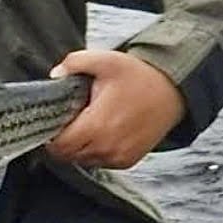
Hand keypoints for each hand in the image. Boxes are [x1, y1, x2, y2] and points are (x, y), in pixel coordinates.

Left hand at [45, 49, 186, 168]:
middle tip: (66, 121)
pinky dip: (93, 151)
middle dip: (60, 141)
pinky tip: (99, 133)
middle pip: (66, 156)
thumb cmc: (138, 76)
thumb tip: (55, 74)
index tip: (52, 121)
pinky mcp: (127, 161)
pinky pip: (99, 162)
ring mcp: (118, 157)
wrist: (173, 91)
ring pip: (81, 160)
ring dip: (77, 147)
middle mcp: (107, 147)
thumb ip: (74, 62)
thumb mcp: (106, 60)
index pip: (58, 146)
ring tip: (84, 125)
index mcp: (96, 126)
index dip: (49, 136)